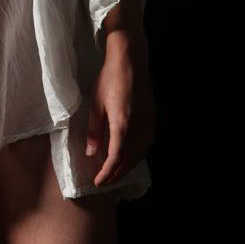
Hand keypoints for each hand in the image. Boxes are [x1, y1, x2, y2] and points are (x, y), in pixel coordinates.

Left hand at [85, 35, 155, 186]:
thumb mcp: (95, 104)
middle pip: (129, 161)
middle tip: (105, 180)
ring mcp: (148, 125)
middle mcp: (138, 130)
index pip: (115, 160)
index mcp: (122, 127)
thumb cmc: (109, 80)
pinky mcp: (152, 119)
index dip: (106, 174)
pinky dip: (136, 155)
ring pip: (139, 155)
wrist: (130, 61)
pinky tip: (129, 155)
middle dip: (116, 174)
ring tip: (115, 171)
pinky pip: (145, 145)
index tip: (98, 182)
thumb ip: (95, 131)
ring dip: (127, 166)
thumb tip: (92, 153)